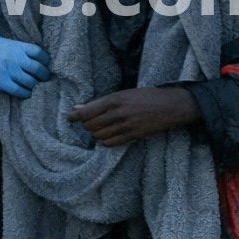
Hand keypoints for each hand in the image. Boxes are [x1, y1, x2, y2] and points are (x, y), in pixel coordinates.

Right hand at [0, 29, 51, 98]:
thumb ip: (7, 38)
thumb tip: (12, 38)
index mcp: (15, 46)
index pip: (38, 52)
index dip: (44, 58)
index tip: (44, 61)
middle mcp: (15, 59)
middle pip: (38, 69)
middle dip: (43, 74)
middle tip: (43, 77)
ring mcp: (9, 72)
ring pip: (31, 82)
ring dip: (34, 85)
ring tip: (34, 85)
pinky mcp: (2, 83)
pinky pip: (19, 91)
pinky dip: (25, 94)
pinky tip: (26, 93)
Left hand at [67, 87, 199, 146]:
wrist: (169, 106)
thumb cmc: (145, 97)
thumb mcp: (123, 94)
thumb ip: (101, 103)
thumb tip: (78, 107)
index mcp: (114, 99)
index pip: (87, 112)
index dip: (75, 116)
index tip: (69, 118)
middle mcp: (118, 113)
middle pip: (90, 125)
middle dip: (87, 125)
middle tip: (91, 122)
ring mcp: (125, 126)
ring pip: (98, 136)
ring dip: (96, 133)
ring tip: (102, 128)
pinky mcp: (132, 136)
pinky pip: (110, 143)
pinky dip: (105, 141)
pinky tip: (108, 136)